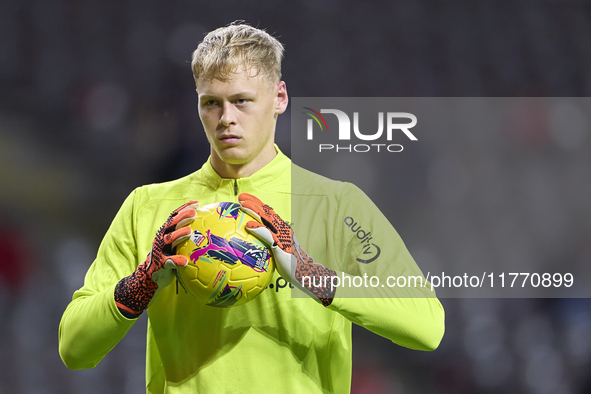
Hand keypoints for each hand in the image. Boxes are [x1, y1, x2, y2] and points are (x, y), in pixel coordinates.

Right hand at [114, 201, 198, 316]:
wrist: (148, 278)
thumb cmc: (167, 260)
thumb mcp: (176, 248)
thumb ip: (185, 239)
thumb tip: (205, 232)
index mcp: (166, 233)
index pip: (174, 218)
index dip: (184, 209)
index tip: (197, 203)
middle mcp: (160, 240)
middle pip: (170, 225)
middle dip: (182, 217)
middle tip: (194, 213)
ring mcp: (158, 251)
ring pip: (167, 240)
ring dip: (178, 235)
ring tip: (189, 232)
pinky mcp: (158, 264)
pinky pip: (167, 262)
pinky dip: (175, 261)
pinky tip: (184, 261)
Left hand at [238, 193, 334, 305]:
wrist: (304, 273)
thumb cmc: (290, 264)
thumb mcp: (277, 252)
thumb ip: (268, 245)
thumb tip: (253, 246)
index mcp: (281, 229)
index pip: (268, 213)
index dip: (257, 204)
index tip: (246, 199)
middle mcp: (282, 229)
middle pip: (267, 212)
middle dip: (254, 202)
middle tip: (241, 196)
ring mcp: (282, 236)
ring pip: (266, 219)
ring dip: (254, 210)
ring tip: (242, 205)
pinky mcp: (281, 245)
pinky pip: (267, 235)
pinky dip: (258, 228)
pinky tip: (248, 225)